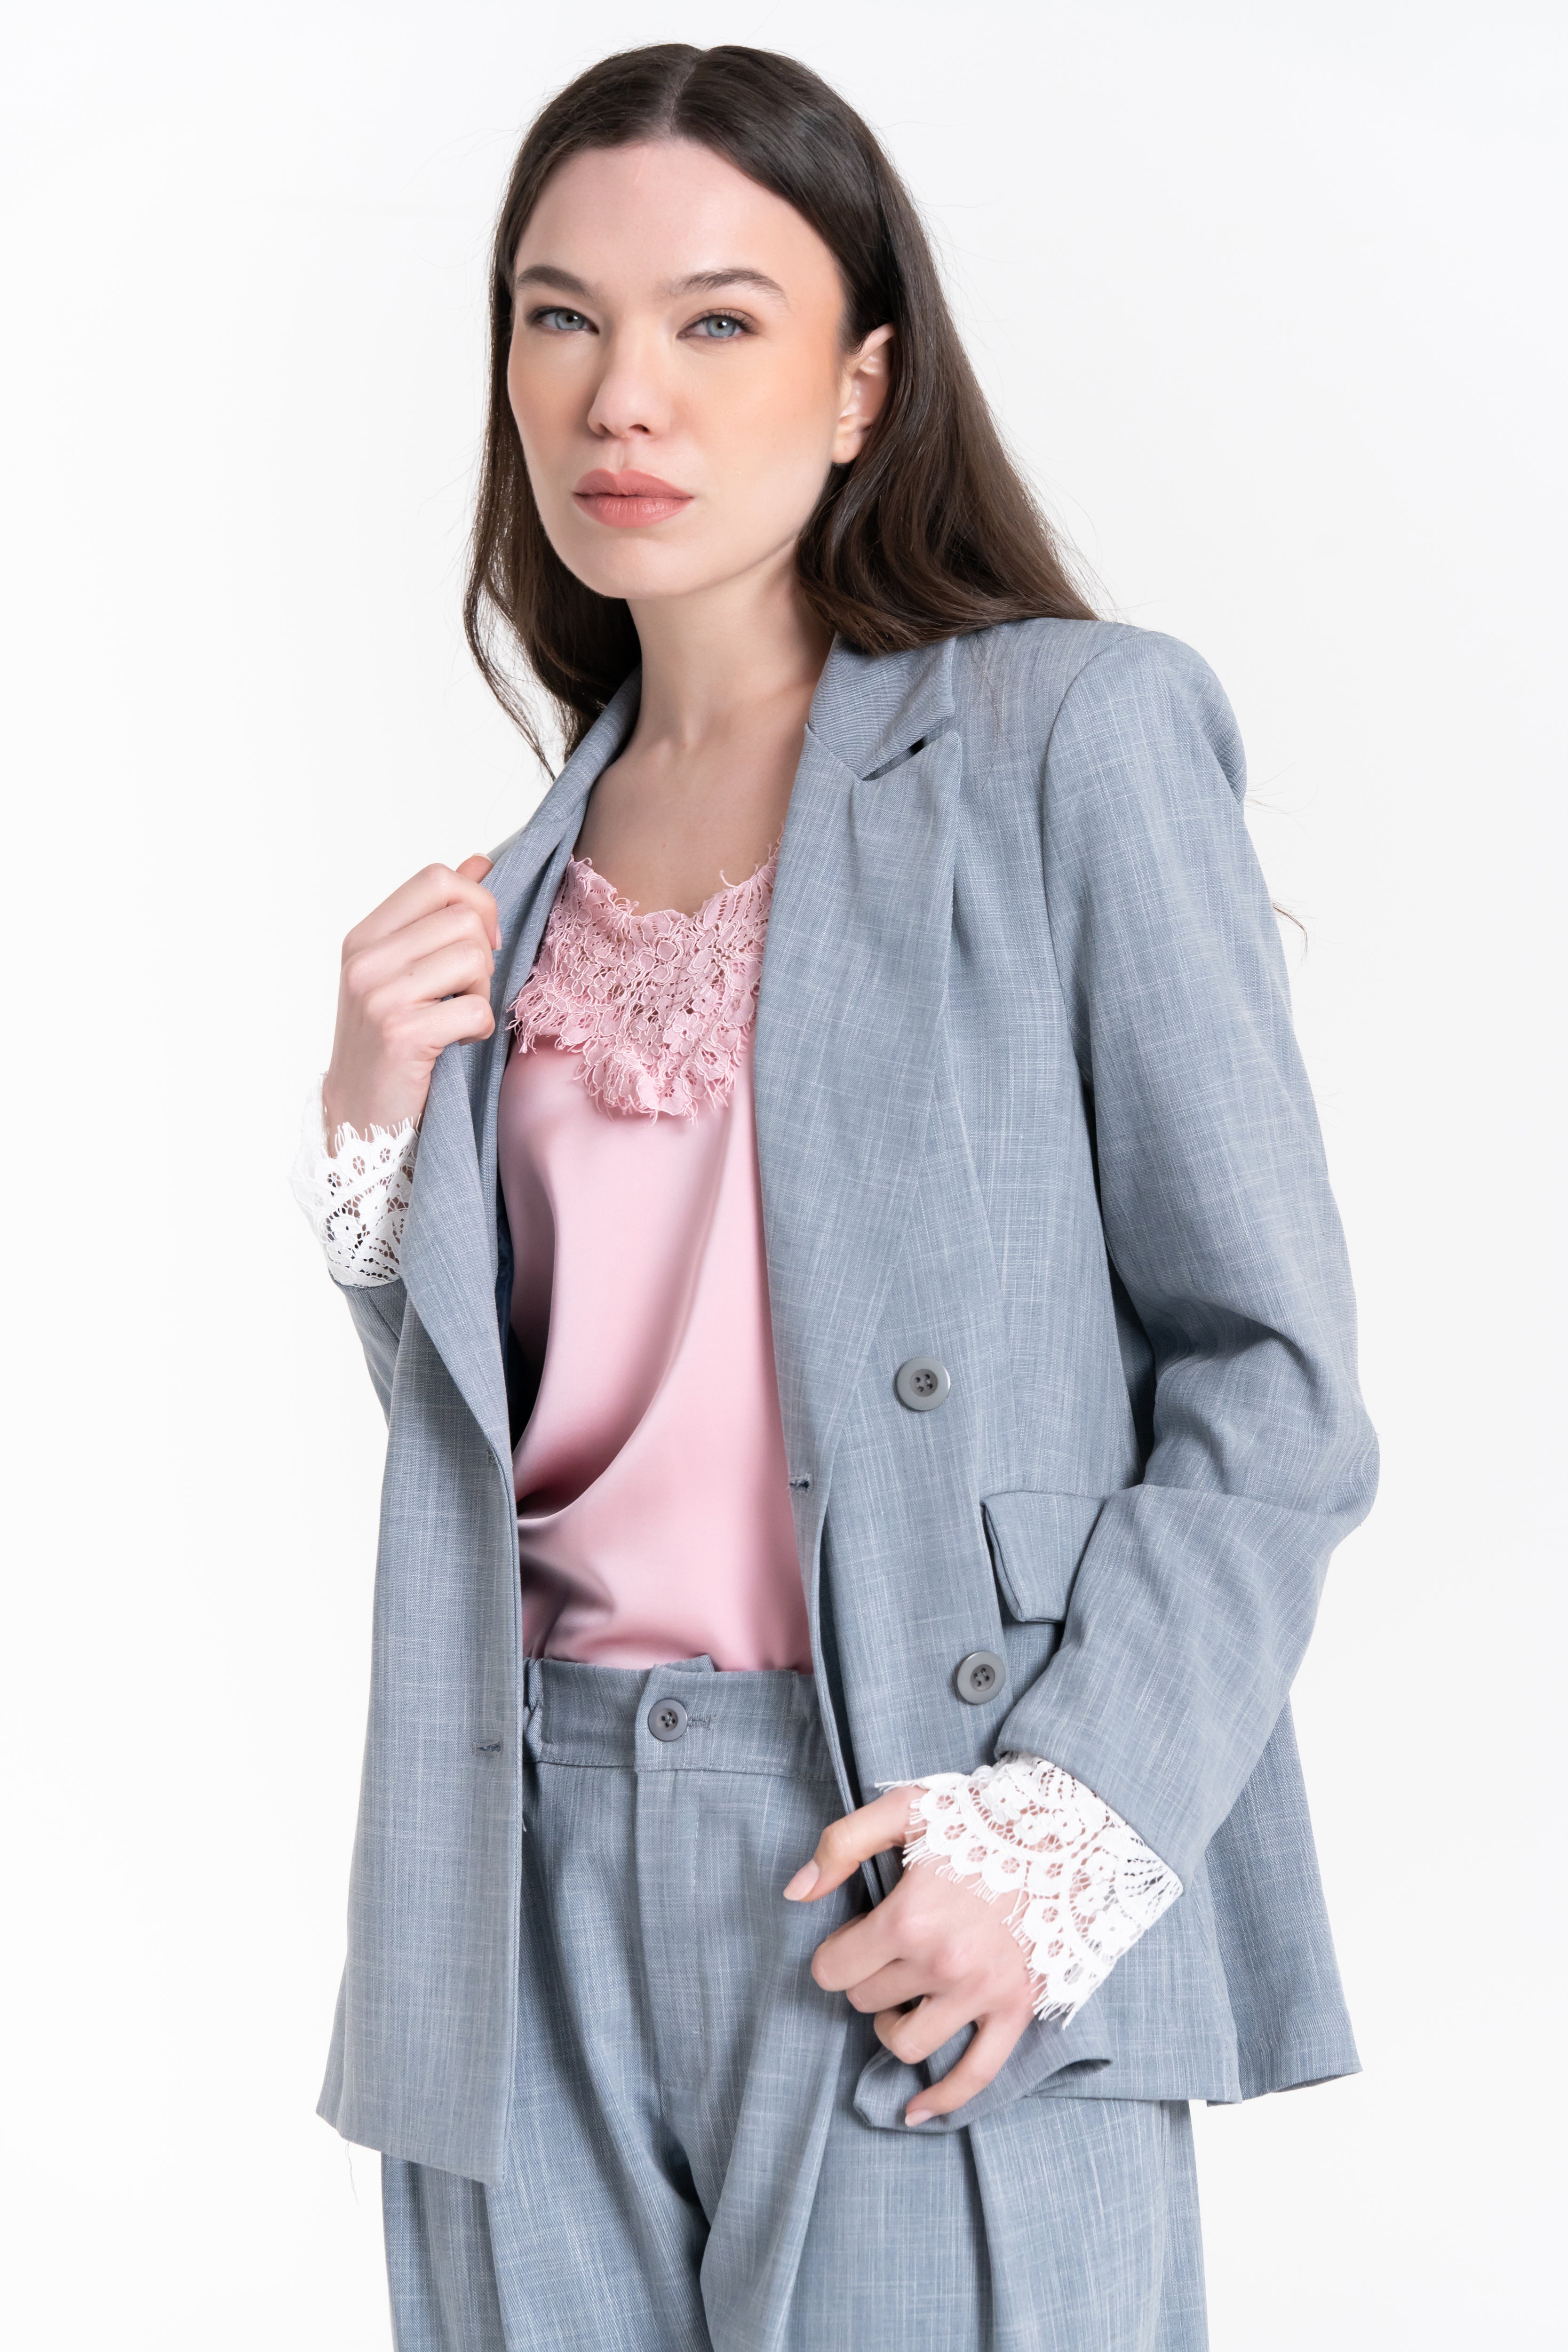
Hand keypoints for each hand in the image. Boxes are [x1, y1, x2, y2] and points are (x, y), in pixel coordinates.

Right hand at [322, 857, 500, 1143]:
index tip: (483, 940)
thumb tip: (479, 861)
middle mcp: (366, 960)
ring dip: (482, 991)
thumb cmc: (388, 1042)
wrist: (360, 1115)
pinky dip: (479, 1029)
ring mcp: (380, 995)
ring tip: (457, 1017)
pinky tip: (457, 1043)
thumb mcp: (402, 971)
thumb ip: (436, 917)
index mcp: (365, 937)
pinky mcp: (401, 1033)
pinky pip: (475, 1009)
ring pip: (473, 958)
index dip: (477, 901)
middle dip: (484, 955)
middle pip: (464, 917)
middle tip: (467, 991)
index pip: (436, 879)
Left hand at [784, 1785, 1035, 2125]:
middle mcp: (943, 1964)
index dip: (835, 1953)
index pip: (834, 1969)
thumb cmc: (978, 1819)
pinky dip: (943, 2100)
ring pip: (907, 2044)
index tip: (853, 1936)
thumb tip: (794, 1892)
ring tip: (901, 1996)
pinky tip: (916, 2113)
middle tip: (883, 1952)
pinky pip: (976, 2075)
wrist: (1064, 1831)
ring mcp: (982, 1992)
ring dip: (893, 2026)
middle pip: (867, 2002)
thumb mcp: (904, 1809)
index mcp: (909, 1918)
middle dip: (865, 1979)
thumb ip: (841, 1844)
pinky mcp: (1017, 2008)